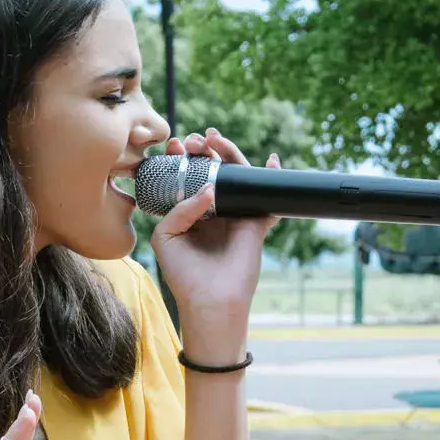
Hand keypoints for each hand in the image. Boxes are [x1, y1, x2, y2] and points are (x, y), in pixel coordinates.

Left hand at [149, 128, 278, 359]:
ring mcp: (235, 214)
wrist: (210, 299)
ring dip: (229, 153)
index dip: (181, 158)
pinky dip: (272, 177)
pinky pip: (267, 197)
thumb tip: (209, 187)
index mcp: (190, 212)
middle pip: (212, 170)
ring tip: (216, 139)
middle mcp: (214, 210)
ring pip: (236, 176)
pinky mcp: (256, 223)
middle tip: (195, 140)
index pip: (186, 177)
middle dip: (203, 150)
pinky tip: (272, 161)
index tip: (174, 146)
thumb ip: (180, 207)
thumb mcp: (167, 236)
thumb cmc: (184, 273)